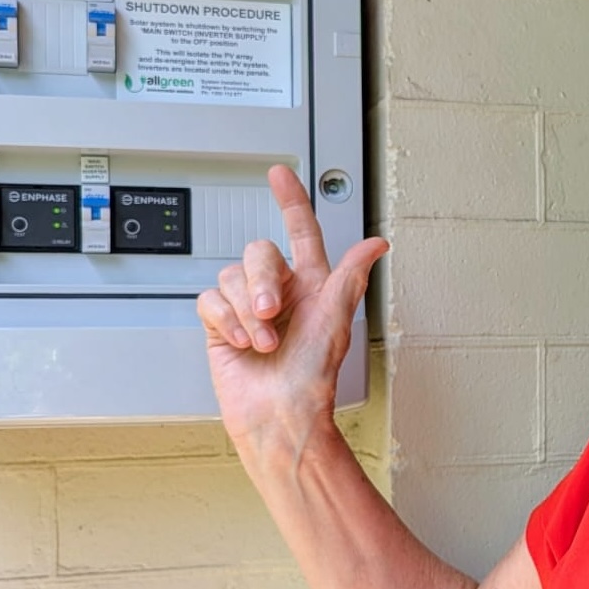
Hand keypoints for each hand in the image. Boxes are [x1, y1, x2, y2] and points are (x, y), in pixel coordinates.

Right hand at [197, 164, 386, 450]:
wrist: (280, 415)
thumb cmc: (313, 375)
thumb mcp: (337, 319)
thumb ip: (349, 276)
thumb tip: (377, 243)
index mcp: (310, 284)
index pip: (299, 231)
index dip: (290, 201)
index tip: (279, 174)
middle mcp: (279, 292)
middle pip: (257, 253)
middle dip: (261, 282)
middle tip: (271, 314)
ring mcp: (248, 309)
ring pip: (230, 277)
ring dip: (246, 312)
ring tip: (263, 342)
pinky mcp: (221, 326)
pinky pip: (210, 302)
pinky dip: (225, 321)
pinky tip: (242, 344)